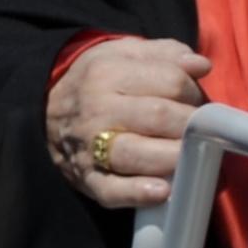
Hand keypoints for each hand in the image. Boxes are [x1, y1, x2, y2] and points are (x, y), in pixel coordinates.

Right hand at [49, 36, 208, 209]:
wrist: (47, 108)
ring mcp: (89, 147)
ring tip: (190, 157)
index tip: (197, 102)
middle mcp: (97, 109)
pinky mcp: (88, 178)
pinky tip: (163, 191)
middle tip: (200, 131)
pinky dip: (138, 193)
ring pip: (138, 153)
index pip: (171, 82)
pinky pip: (113, 190)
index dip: (195, 93)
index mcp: (109, 74)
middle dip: (191, 126)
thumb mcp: (127, 54)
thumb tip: (201, 66)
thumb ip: (168, 54)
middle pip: (160, 117)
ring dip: (174, 158)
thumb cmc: (101, 80)